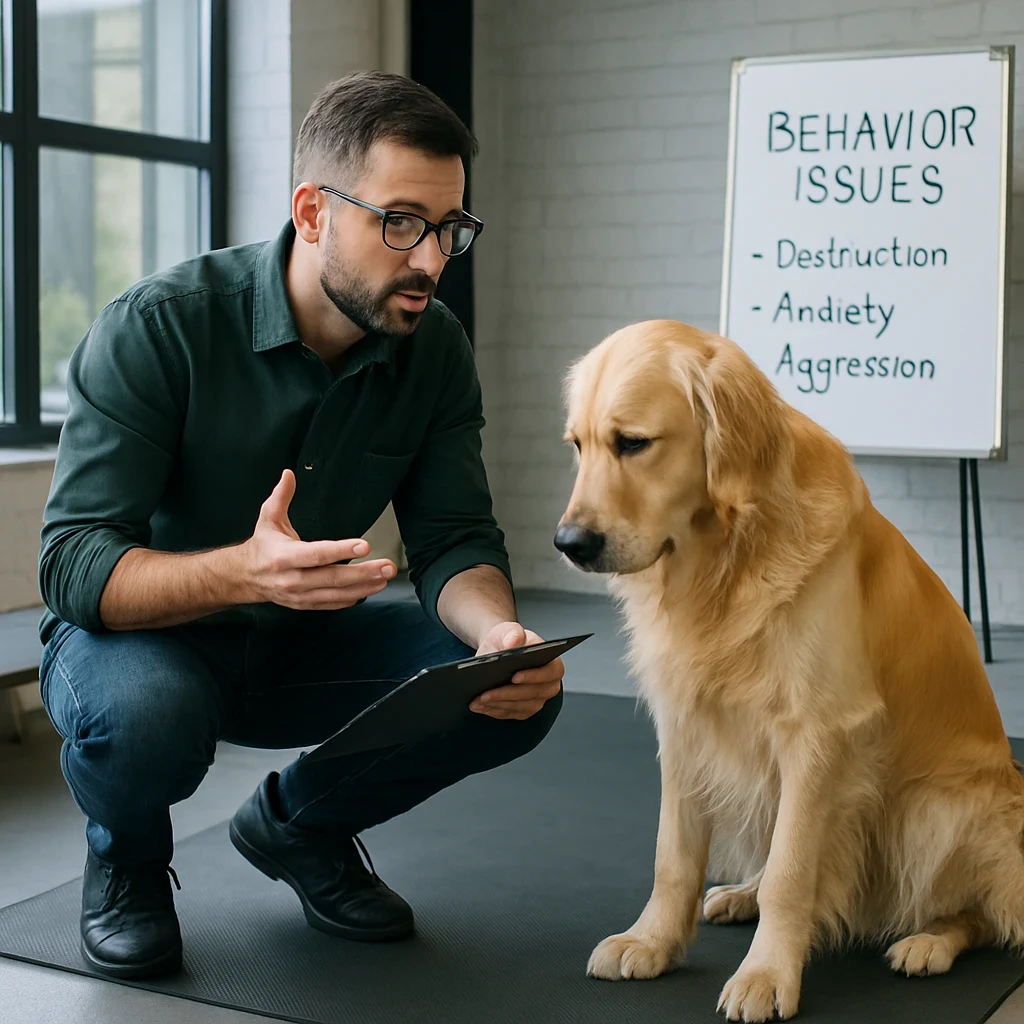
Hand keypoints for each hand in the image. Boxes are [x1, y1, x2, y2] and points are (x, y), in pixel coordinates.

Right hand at [239, 469, 396, 609]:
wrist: (245, 577)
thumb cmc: (263, 545)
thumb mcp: (268, 518)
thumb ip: (280, 496)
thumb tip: (289, 473)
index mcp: (284, 556)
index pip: (317, 554)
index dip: (341, 550)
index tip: (364, 545)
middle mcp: (292, 579)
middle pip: (332, 578)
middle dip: (363, 572)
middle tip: (387, 566)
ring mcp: (299, 595)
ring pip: (335, 594)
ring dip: (363, 586)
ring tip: (385, 578)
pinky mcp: (304, 604)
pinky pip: (331, 604)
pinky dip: (351, 598)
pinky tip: (369, 590)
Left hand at [469, 622, 563, 719]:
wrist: (497, 649)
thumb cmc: (508, 640)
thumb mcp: (509, 630)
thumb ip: (513, 633)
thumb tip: (513, 641)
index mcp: (552, 663)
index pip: (549, 673)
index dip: (533, 676)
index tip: (514, 677)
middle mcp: (548, 685)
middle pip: (532, 694)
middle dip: (507, 694)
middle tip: (487, 693)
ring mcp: (537, 699)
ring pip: (519, 706)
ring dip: (498, 705)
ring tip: (478, 700)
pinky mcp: (523, 709)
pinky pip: (510, 714)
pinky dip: (494, 710)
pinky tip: (480, 706)